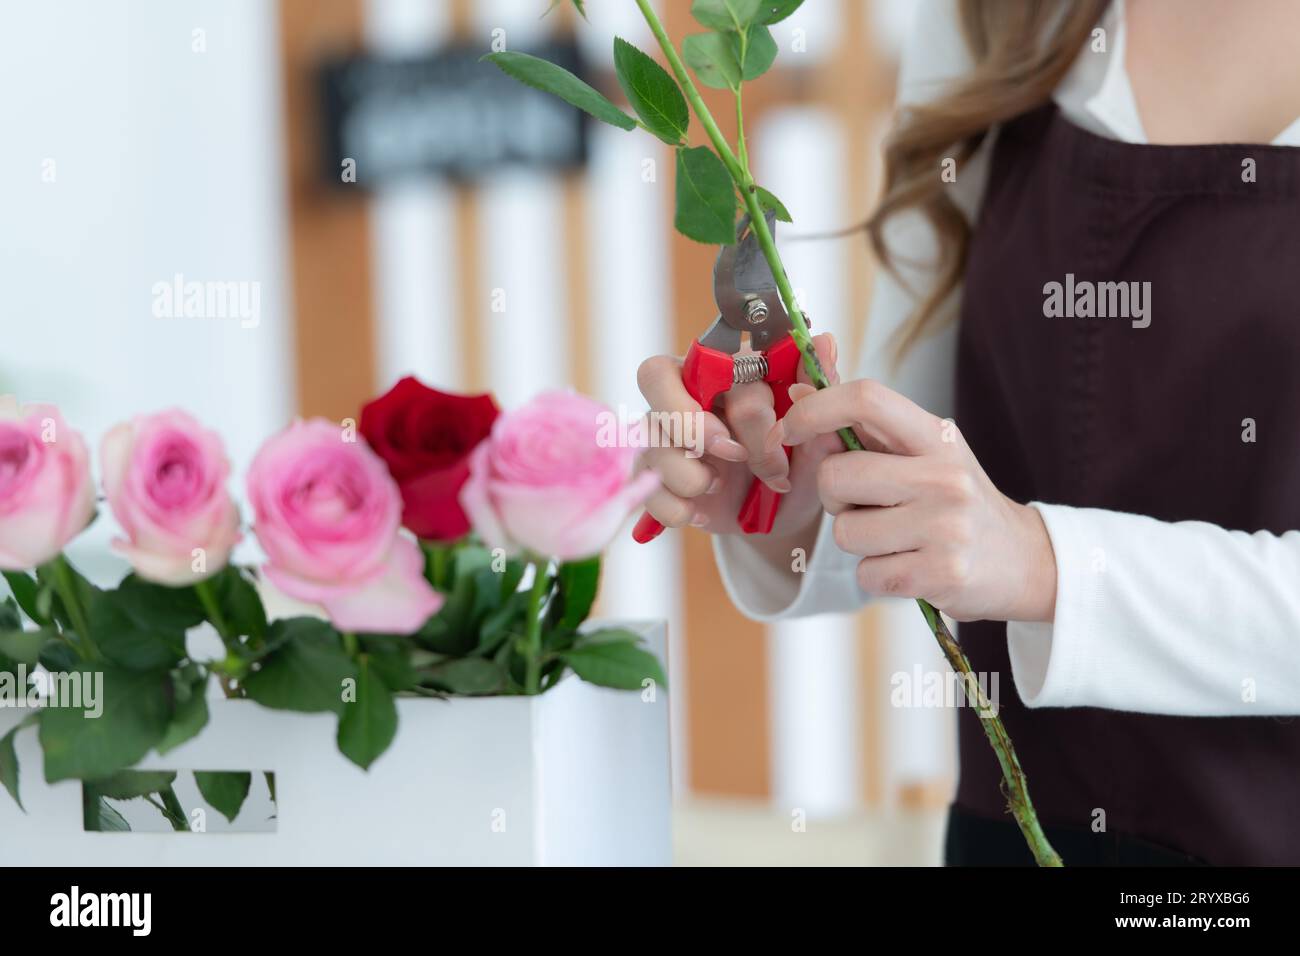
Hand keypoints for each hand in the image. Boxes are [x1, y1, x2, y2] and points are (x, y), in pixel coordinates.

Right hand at [635, 333, 841, 537]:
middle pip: (656, 375)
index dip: (747, 413)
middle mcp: (688, 390)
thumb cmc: (798, 461)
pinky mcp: (650, 471)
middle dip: (694, 424)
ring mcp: (663, 430)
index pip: (719, 364)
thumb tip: (826, 343)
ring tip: (719, 488)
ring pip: (651, 437)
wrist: (781, 513)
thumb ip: (819, 390)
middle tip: (732, 457)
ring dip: (690, 475)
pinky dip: (674, 507)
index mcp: (730, 369)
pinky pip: (644, 484)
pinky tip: (699, 510)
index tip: (775, 450)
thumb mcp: (817, 433)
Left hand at [774, 378, 1057, 622]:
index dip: (815, 409)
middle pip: (837, 475)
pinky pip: (866, 573)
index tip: (790, 428)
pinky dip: (875, 574)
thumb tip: (799, 393)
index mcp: (936, 437)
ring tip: (896, 536)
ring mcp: (945, 527)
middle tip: (865, 504)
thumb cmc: (954, 500)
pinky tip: (908, 564)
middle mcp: (944, 477)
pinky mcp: (940, 575)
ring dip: (858, 539)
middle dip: (833, 495)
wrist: (1021, 561)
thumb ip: (862, 427)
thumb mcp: (922, 452)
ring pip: (845, 531)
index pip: (867, 399)